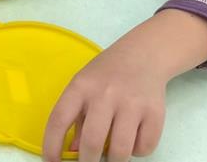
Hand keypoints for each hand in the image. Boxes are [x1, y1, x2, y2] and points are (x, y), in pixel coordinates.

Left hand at [42, 40, 165, 161]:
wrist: (143, 55)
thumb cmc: (106, 75)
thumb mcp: (83, 86)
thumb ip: (76, 117)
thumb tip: (72, 151)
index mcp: (81, 86)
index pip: (59, 119)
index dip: (51, 145)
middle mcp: (105, 94)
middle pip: (92, 141)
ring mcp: (132, 103)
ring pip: (120, 150)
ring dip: (113, 161)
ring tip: (110, 154)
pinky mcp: (155, 113)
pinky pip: (144, 148)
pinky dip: (136, 151)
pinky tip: (131, 139)